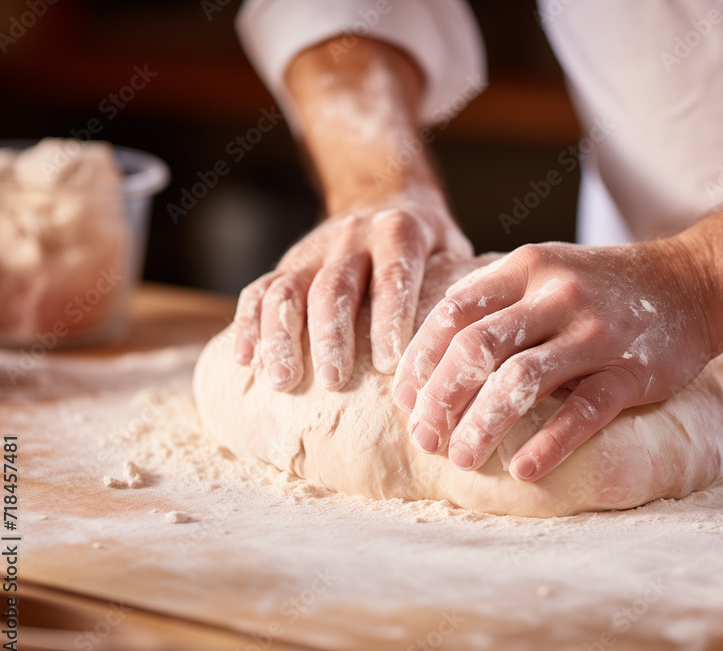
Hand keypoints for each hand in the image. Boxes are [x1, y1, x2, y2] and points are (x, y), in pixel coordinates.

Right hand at [234, 190, 472, 390]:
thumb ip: (459, 287)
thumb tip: (478, 345)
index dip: (388, 318)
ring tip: (282, 381)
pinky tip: (244, 361)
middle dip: (331, 336)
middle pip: (335, 286)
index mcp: (400, 233)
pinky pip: (258, 291)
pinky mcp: (287, 262)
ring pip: (288, 289)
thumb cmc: (430, 246)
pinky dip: (248, 326)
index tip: (386, 363)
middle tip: (332, 382)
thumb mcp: (453, 252)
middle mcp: (353, 236)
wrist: (385, 196)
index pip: (393, 276)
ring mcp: (314, 249)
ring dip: (282, 336)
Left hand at [391, 240, 717, 481]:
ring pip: (520, 382)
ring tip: (461, 460)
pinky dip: (547, 444)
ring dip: (481, 426)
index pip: (453, 312)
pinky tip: (521, 470)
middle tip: (424, 439)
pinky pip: (580, 413)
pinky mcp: (631, 371)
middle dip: (440, 400)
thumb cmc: (604, 287)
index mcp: (527, 267)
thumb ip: (498, 302)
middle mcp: (556, 294)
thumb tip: (432, 362)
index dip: (420, 361)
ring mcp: (596, 333)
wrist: (692, 283)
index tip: (404, 400)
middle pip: (476, 348)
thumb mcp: (548, 272)